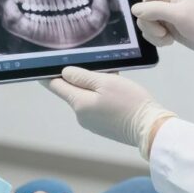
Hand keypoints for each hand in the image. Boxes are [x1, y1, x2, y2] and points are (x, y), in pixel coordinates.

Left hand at [45, 67, 175, 158]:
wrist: (150, 127)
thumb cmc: (129, 102)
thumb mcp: (105, 82)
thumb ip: (82, 76)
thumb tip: (64, 73)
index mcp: (78, 103)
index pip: (55, 86)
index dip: (48, 74)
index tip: (43, 64)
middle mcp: (81, 115)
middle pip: (73, 91)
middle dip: (81, 78)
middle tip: (98, 66)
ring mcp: (92, 123)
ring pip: (87, 98)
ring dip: (95, 87)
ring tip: (114, 80)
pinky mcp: (103, 127)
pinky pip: (97, 106)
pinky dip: (103, 97)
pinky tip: (118, 93)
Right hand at [102, 0, 193, 61]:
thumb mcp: (180, 15)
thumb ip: (155, 10)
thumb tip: (136, 9)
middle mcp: (165, 1)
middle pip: (140, 11)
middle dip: (148, 25)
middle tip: (165, 31)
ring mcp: (166, 15)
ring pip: (144, 24)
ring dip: (154, 34)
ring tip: (170, 37)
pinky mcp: (168, 27)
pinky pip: (152, 33)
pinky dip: (158, 39)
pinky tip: (172, 40)